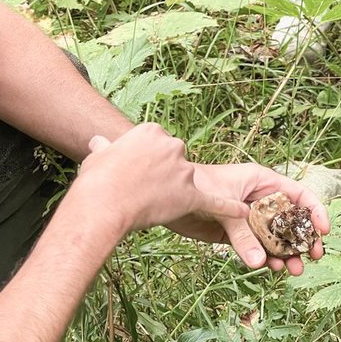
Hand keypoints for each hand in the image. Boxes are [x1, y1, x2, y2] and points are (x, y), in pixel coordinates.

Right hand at [72, 124, 248, 237]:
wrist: (104, 202)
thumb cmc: (96, 181)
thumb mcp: (98, 156)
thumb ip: (104, 148)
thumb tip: (99, 142)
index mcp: (152, 131)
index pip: (158, 144)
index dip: (147, 162)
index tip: (136, 173)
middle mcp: (172, 145)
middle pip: (176, 160)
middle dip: (164, 174)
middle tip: (143, 190)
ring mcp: (184, 170)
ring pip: (188, 181)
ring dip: (175, 192)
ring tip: (151, 205)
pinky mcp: (191, 195)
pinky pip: (216, 202)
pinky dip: (230, 207)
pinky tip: (243, 210)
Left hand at [167, 163, 329, 275]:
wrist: (166, 197)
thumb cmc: (195, 187)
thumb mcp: (223, 208)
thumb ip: (242, 235)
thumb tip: (259, 262)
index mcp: (263, 182)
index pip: (299, 195)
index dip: (315, 211)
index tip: (322, 232)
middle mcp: (261, 200)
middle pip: (292, 221)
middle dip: (303, 239)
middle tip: (312, 257)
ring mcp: (250, 219)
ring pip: (276, 238)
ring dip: (286, 254)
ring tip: (293, 270)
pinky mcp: (237, 235)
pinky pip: (257, 248)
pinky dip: (265, 258)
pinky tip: (270, 267)